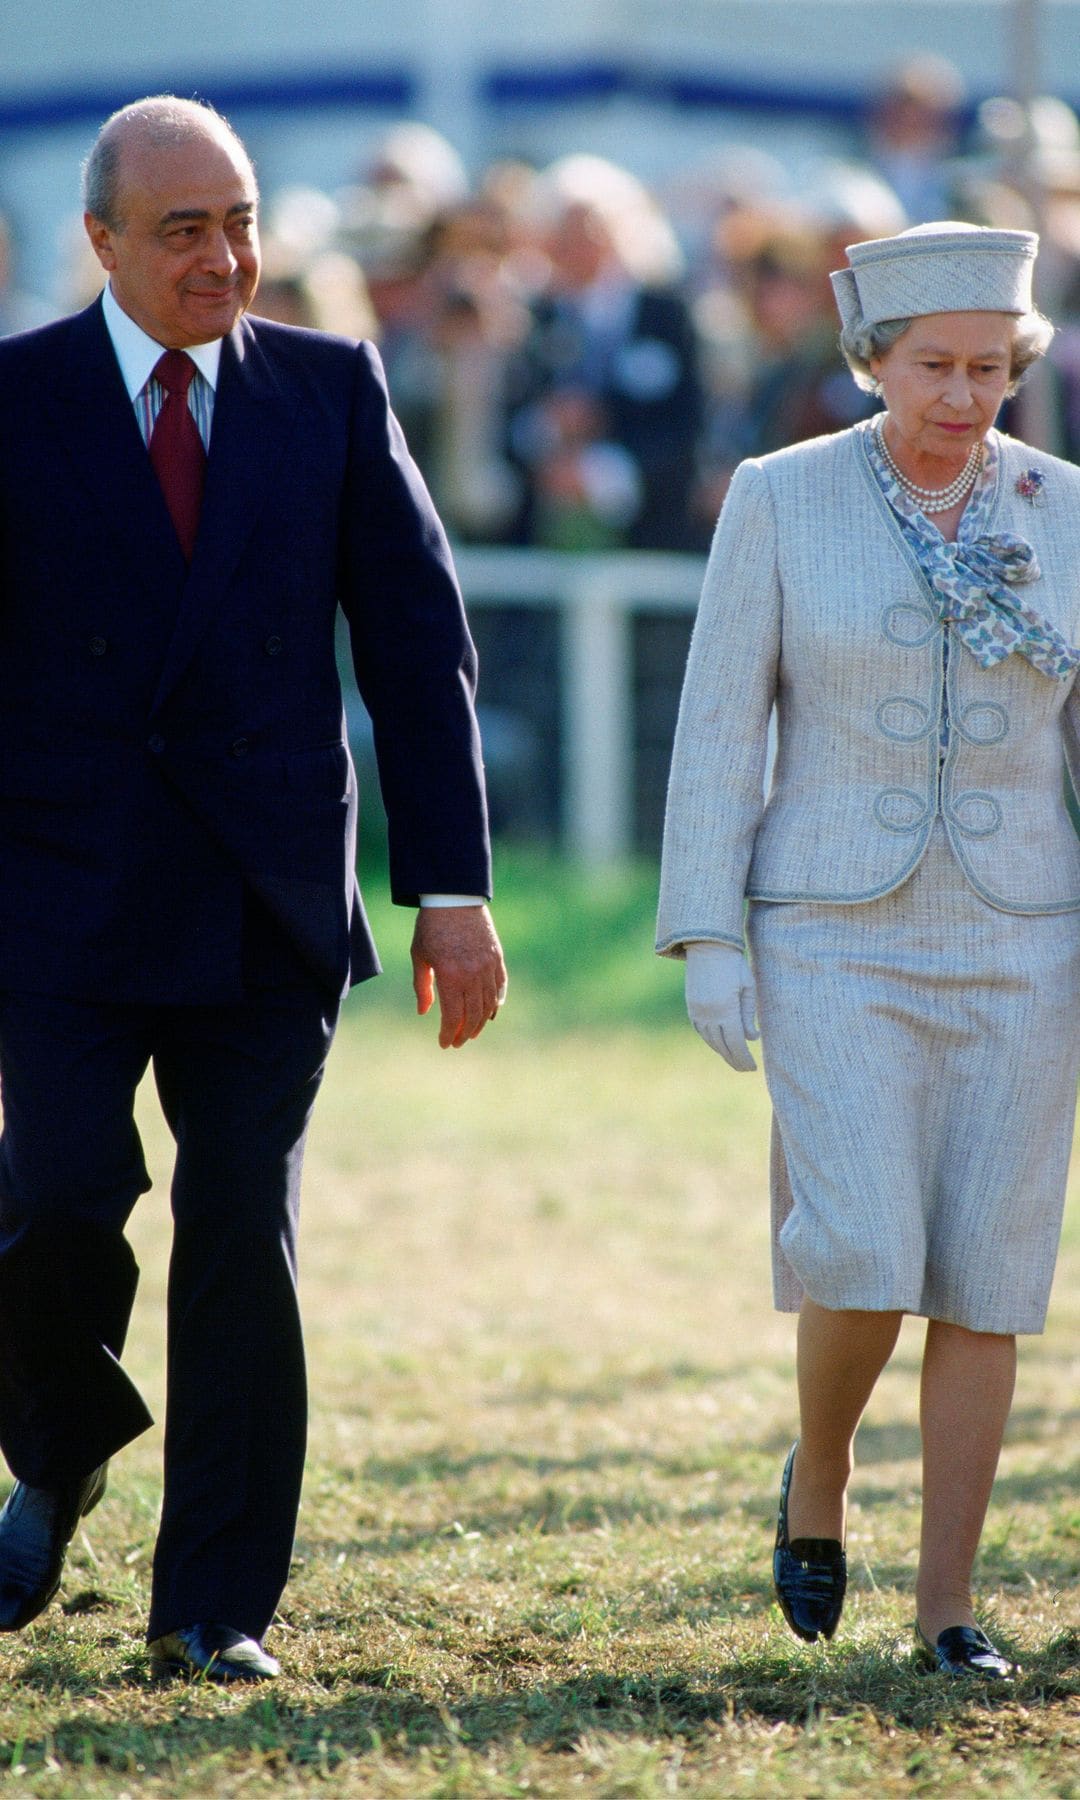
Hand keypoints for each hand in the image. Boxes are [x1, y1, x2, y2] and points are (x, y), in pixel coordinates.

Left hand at [410, 905, 507, 1048]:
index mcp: (450, 976)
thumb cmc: (431, 927)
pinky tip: (492, 1013)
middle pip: (473, 1015)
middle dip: (465, 1033)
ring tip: (473, 1032)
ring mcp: (488, 966)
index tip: (444, 1043)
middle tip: (458, 1042)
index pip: (453, 1017)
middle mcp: (472, 974)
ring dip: (481, 1022)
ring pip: (489, 1004)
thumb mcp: (419, 956)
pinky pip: (500, 987)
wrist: (454, 898)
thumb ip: (423, 987)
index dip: (449, 1034)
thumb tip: (424, 1012)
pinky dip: (497, 1002)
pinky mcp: (497, 958)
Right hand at [684, 942, 758, 1071]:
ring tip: (734, 1059)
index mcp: (725, 1009)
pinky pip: (700, 1030)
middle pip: (722, 1046)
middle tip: (745, 1069)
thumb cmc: (734, 964)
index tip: (753, 1068)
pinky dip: (711, 1040)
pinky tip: (719, 1044)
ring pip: (710, 1040)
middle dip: (734, 1060)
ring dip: (722, 1052)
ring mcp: (697, 1011)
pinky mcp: (691, 1006)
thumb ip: (749, 1014)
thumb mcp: (748, 987)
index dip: (744, 1058)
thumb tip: (751, 1038)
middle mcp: (708, 1013)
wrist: (708, 946)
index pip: (735, 1043)